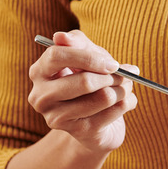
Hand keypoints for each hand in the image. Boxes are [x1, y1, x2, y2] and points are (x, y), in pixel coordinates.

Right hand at [28, 30, 137, 152]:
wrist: (95, 121)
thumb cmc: (90, 80)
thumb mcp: (86, 56)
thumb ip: (77, 43)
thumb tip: (60, 36)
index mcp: (39, 72)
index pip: (57, 56)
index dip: (89, 57)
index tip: (112, 63)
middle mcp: (41, 96)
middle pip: (85, 82)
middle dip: (113, 77)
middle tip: (126, 75)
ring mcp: (56, 117)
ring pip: (104, 97)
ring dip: (123, 89)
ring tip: (125, 88)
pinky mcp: (77, 132)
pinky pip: (114, 112)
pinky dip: (128, 102)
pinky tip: (125, 101)